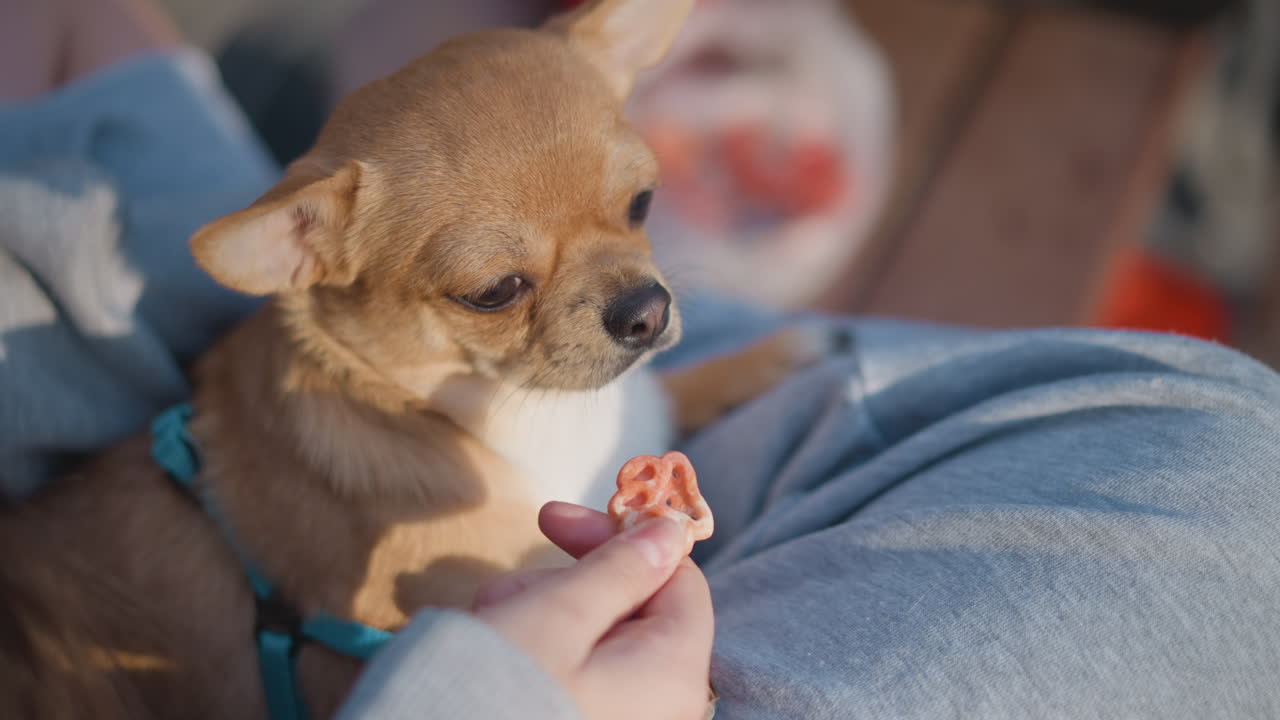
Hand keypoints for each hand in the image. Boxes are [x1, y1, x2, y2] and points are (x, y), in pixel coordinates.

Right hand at [473, 502, 713, 719]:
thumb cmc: (506, 689)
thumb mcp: (562, 611)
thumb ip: (622, 566)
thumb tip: (671, 530)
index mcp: (674, 672)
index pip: (676, 577)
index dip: (621, 538)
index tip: (556, 520)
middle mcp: (662, 704)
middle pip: (628, 608)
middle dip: (560, 587)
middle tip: (505, 594)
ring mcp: (625, 718)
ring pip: (590, 637)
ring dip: (536, 618)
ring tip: (489, 633)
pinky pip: (572, 675)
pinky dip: (533, 654)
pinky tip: (492, 654)